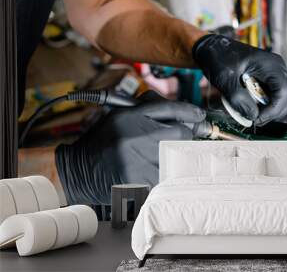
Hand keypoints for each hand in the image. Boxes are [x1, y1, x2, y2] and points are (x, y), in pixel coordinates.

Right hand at [55, 91, 205, 204]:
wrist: (81, 170)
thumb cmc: (104, 141)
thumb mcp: (122, 115)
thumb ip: (151, 109)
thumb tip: (184, 112)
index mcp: (131, 118)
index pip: (170, 109)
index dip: (189, 112)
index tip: (199, 115)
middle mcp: (136, 137)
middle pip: (181, 133)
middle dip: (183, 136)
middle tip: (176, 141)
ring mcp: (140, 161)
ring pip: (178, 156)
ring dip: (177, 157)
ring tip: (159, 158)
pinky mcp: (142, 182)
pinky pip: (169, 176)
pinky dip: (168, 174)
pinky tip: (155, 172)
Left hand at [193, 34, 286, 125]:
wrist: (212, 48)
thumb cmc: (218, 58)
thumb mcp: (225, 79)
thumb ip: (239, 99)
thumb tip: (253, 116)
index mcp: (270, 64)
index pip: (285, 91)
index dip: (274, 109)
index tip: (257, 119)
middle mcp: (277, 68)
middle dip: (277, 111)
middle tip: (258, 119)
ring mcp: (274, 73)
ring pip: (286, 97)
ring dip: (273, 110)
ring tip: (254, 115)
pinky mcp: (268, 78)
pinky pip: (276, 95)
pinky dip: (267, 105)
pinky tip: (252, 108)